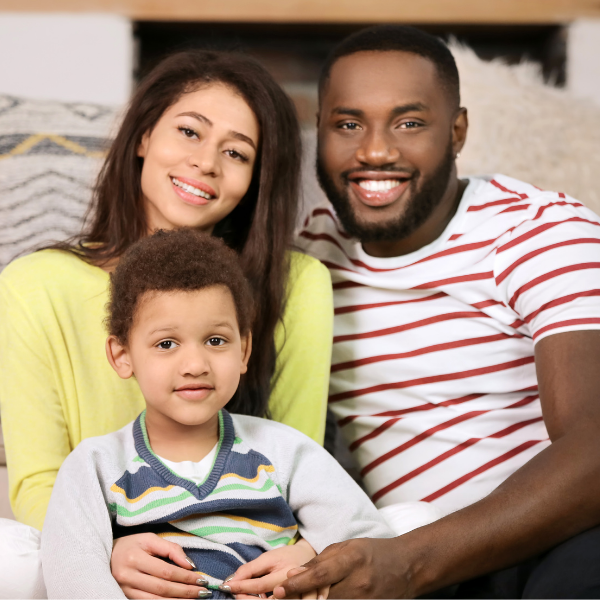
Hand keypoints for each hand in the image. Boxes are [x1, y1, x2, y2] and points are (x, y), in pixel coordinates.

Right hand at [111, 533, 209, 598]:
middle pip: (162, 588)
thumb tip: (190, 564)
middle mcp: (128, 577)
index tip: (202, 579)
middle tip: (204, 592)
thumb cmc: (131, 545)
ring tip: (194, 599)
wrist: (105, 556)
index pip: (166, 571)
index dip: (186, 577)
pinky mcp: (124, 597)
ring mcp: (125, 590)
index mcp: (135, 559)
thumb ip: (170, 548)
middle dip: (185, 591)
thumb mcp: (149, 539)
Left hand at [225, 538, 325, 598]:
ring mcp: (296, 597)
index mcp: (286, 573)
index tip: (228, 586)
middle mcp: (293, 589)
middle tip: (236, 593)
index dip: (242, 586)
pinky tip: (260, 597)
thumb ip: (251, 568)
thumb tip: (233, 579)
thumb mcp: (269, 557)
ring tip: (244, 595)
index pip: (260, 585)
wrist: (307, 558)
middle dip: (246, 598)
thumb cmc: (286, 556)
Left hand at [273, 538, 408, 598]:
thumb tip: (293, 574)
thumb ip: (320, 561)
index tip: (278, 590)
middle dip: (300, 599)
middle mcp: (360, 583)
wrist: (408, 567)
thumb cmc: (373, 552)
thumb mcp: (347, 547)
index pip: (320, 575)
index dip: (297, 584)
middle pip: (322, 598)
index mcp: (353, 560)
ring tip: (298, 599)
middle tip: (280, 599)